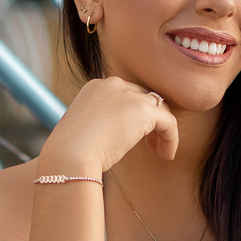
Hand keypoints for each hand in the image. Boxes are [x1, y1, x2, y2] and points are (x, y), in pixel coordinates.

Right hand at [35, 76, 177, 177]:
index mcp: (97, 86)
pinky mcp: (143, 111)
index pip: (126, 94)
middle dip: (150, 121)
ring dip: (162, 130)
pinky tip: (167, 155)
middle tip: (149, 145)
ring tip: (160, 151)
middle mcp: (113, 85)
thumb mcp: (84, 128)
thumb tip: (117, 133)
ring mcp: (129, 95)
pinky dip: (171, 139)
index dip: (134, 115)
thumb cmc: (71, 151)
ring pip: (159, 109)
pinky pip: (169, 122)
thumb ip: (102, 122)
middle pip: (145, 98)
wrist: (69, 156)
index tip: (132, 136)